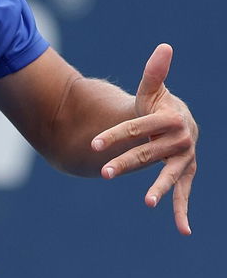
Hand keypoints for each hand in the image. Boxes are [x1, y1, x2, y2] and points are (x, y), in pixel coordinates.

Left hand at [92, 44, 198, 234]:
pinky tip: (183, 231)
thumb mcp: (153, 91)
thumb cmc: (157, 106)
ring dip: (157, 189)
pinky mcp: (185, 174)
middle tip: (104, 173)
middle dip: (126, 163)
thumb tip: (165, 46)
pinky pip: (184, 194)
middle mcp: (181, 140)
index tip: (93, 145)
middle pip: (148, 152)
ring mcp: (184, 159)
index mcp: (171, 118)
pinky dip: (183, 212)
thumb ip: (155, 73)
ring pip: (168, 175)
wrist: (176, 124)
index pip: (137, 127)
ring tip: (146, 202)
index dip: (115, 135)